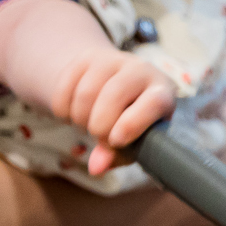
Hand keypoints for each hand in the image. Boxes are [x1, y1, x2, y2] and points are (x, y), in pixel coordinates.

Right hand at [54, 49, 177, 177]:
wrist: (114, 87)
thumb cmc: (131, 122)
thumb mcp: (132, 141)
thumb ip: (117, 156)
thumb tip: (96, 167)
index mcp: (162, 92)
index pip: (154, 102)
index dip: (133, 124)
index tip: (115, 141)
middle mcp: (140, 70)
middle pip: (113, 95)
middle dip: (99, 126)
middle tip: (99, 137)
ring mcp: (112, 60)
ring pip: (86, 93)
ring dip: (80, 119)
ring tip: (87, 125)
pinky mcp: (86, 58)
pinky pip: (64, 89)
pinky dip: (63, 111)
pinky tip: (74, 114)